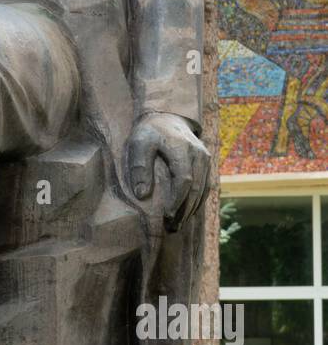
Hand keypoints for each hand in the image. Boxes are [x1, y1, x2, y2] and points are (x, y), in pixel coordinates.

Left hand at [126, 112, 209, 231]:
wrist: (168, 116)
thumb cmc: (150, 132)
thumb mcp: (139, 144)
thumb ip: (140, 167)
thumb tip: (142, 195)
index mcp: (182, 148)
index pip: (184, 180)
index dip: (177, 201)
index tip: (166, 216)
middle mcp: (199, 154)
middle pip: (196, 188)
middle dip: (184, 210)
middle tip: (172, 227)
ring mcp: (205, 158)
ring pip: (203, 189)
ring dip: (191, 209)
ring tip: (178, 225)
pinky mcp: (206, 162)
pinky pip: (205, 186)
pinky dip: (197, 201)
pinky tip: (187, 213)